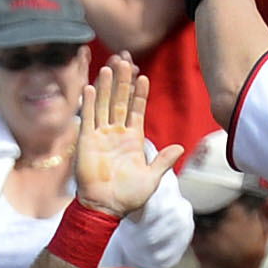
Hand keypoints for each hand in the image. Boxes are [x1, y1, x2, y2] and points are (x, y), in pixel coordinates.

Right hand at [70, 53, 181, 218]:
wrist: (106, 207)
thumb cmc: (129, 196)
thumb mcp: (152, 178)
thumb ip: (163, 160)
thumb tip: (180, 147)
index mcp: (133, 139)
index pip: (137, 110)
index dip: (140, 94)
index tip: (143, 76)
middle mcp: (116, 133)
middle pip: (120, 102)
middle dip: (123, 82)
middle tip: (124, 61)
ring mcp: (100, 135)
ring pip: (104, 105)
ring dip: (107, 87)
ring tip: (109, 67)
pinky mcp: (86, 141)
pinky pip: (88, 118)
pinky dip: (90, 103)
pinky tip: (91, 87)